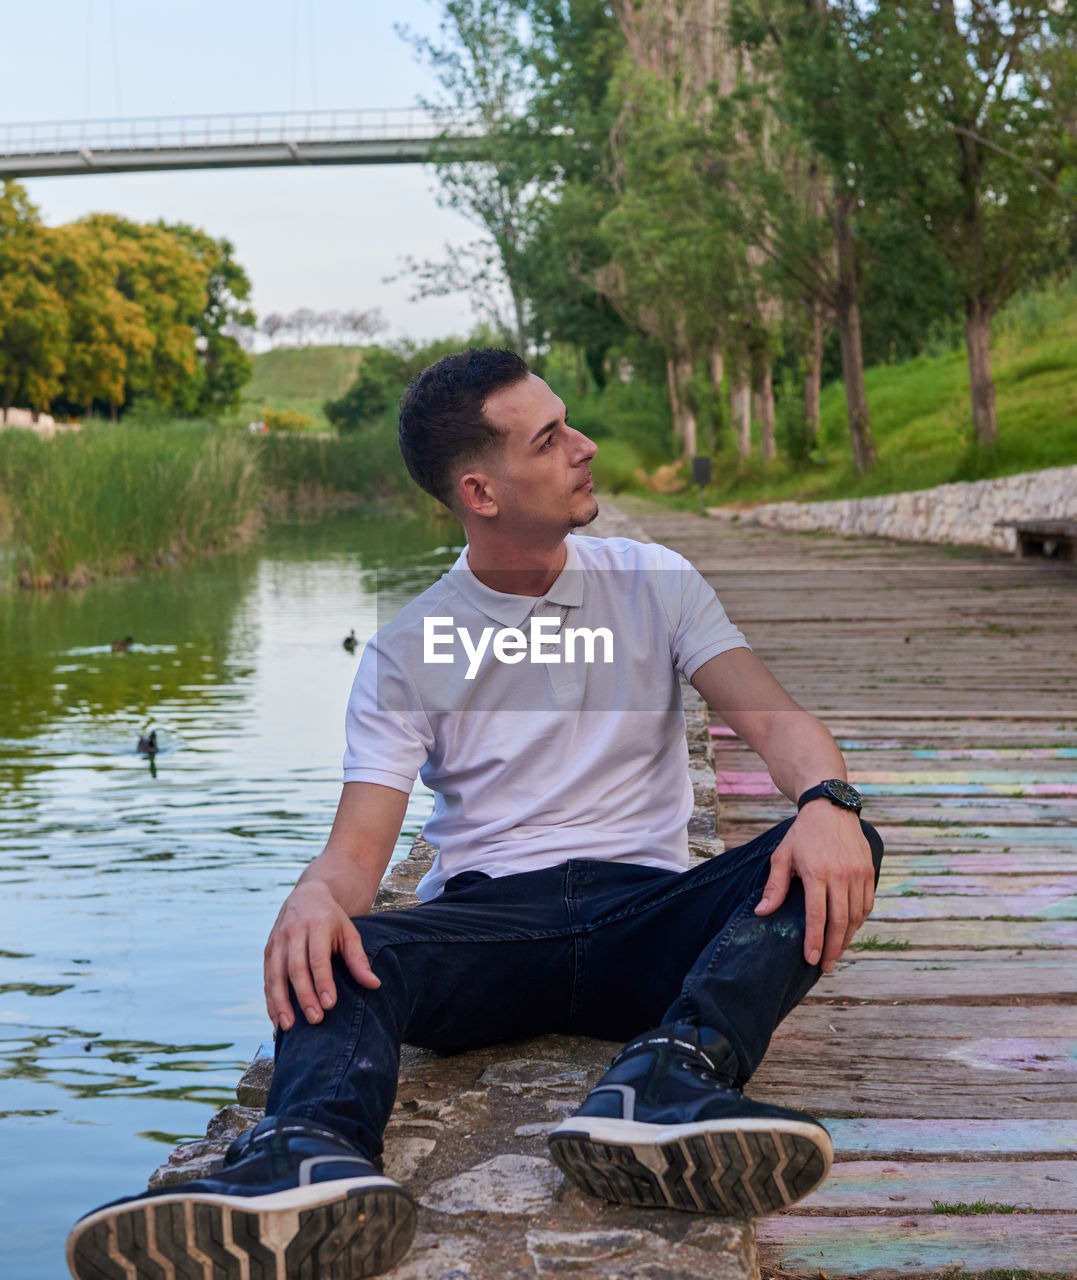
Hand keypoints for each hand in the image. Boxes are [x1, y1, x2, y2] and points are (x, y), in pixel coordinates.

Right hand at [264, 880, 380, 1031]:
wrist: (307, 895)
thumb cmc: (333, 919)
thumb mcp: (349, 933)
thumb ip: (358, 959)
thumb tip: (374, 985)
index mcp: (317, 926)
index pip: (318, 958)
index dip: (323, 982)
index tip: (330, 1005)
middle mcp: (293, 932)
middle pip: (296, 969)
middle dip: (304, 997)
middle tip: (315, 1020)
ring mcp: (277, 941)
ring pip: (276, 975)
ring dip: (280, 1003)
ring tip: (288, 1027)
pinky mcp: (268, 950)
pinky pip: (267, 978)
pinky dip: (270, 1000)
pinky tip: (276, 1019)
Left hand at [753, 803, 874, 973]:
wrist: (830, 808)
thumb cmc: (802, 834)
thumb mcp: (782, 856)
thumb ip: (774, 887)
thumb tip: (762, 913)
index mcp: (817, 872)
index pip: (817, 915)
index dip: (815, 941)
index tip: (812, 960)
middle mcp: (841, 875)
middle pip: (840, 921)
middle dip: (834, 948)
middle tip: (826, 966)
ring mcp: (858, 873)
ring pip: (856, 916)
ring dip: (848, 938)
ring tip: (837, 953)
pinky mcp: (869, 871)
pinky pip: (866, 904)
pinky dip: (859, 921)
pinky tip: (849, 931)